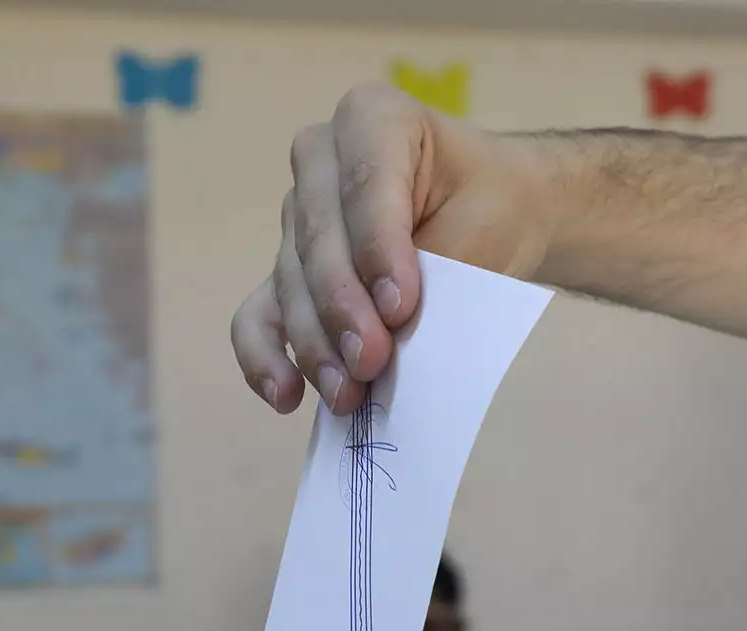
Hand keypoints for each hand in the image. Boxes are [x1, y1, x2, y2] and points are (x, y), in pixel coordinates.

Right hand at [231, 82, 563, 416]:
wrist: (489, 217)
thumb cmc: (489, 211)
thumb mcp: (484, 227)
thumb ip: (434, 273)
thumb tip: (387, 342)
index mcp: (372, 118)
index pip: (365, 184)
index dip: (377, 249)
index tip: (400, 308)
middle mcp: (320, 161)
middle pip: (317, 239)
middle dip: (342, 309)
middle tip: (372, 362)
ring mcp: (296, 219)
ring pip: (290, 285)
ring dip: (315, 346)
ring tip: (347, 394)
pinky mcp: (285, 273)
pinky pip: (257, 315)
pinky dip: (265, 357)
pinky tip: (286, 395)